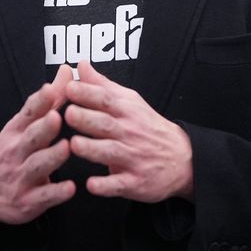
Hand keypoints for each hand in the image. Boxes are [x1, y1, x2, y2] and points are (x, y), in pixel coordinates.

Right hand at [0, 64, 75, 225]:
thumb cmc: (10, 152)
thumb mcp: (23, 125)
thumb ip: (49, 100)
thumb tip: (66, 71)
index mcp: (16, 130)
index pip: (27, 113)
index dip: (39, 102)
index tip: (49, 89)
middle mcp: (17, 151)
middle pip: (31, 137)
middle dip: (43, 127)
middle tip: (57, 117)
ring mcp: (21, 176)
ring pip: (38, 165)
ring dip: (52, 157)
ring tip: (66, 147)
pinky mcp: (28, 201)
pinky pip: (44, 196)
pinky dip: (56, 192)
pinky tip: (70, 187)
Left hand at [64, 60, 193, 202]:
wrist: (182, 158)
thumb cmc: (147, 127)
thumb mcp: (129, 101)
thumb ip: (102, 85)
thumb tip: (80, 65)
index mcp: (126, 111)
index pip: (106, 99)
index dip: (87, 93)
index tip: (69, 87)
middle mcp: (130, 133)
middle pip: (106, 124)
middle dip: (86, 118)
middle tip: (68, 113)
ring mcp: (133, 158)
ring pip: (111, 152)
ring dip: (92, 149)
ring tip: (74, 145)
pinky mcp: (135, 182)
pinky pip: (119, 184)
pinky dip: (106, 185)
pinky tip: (92, 184)